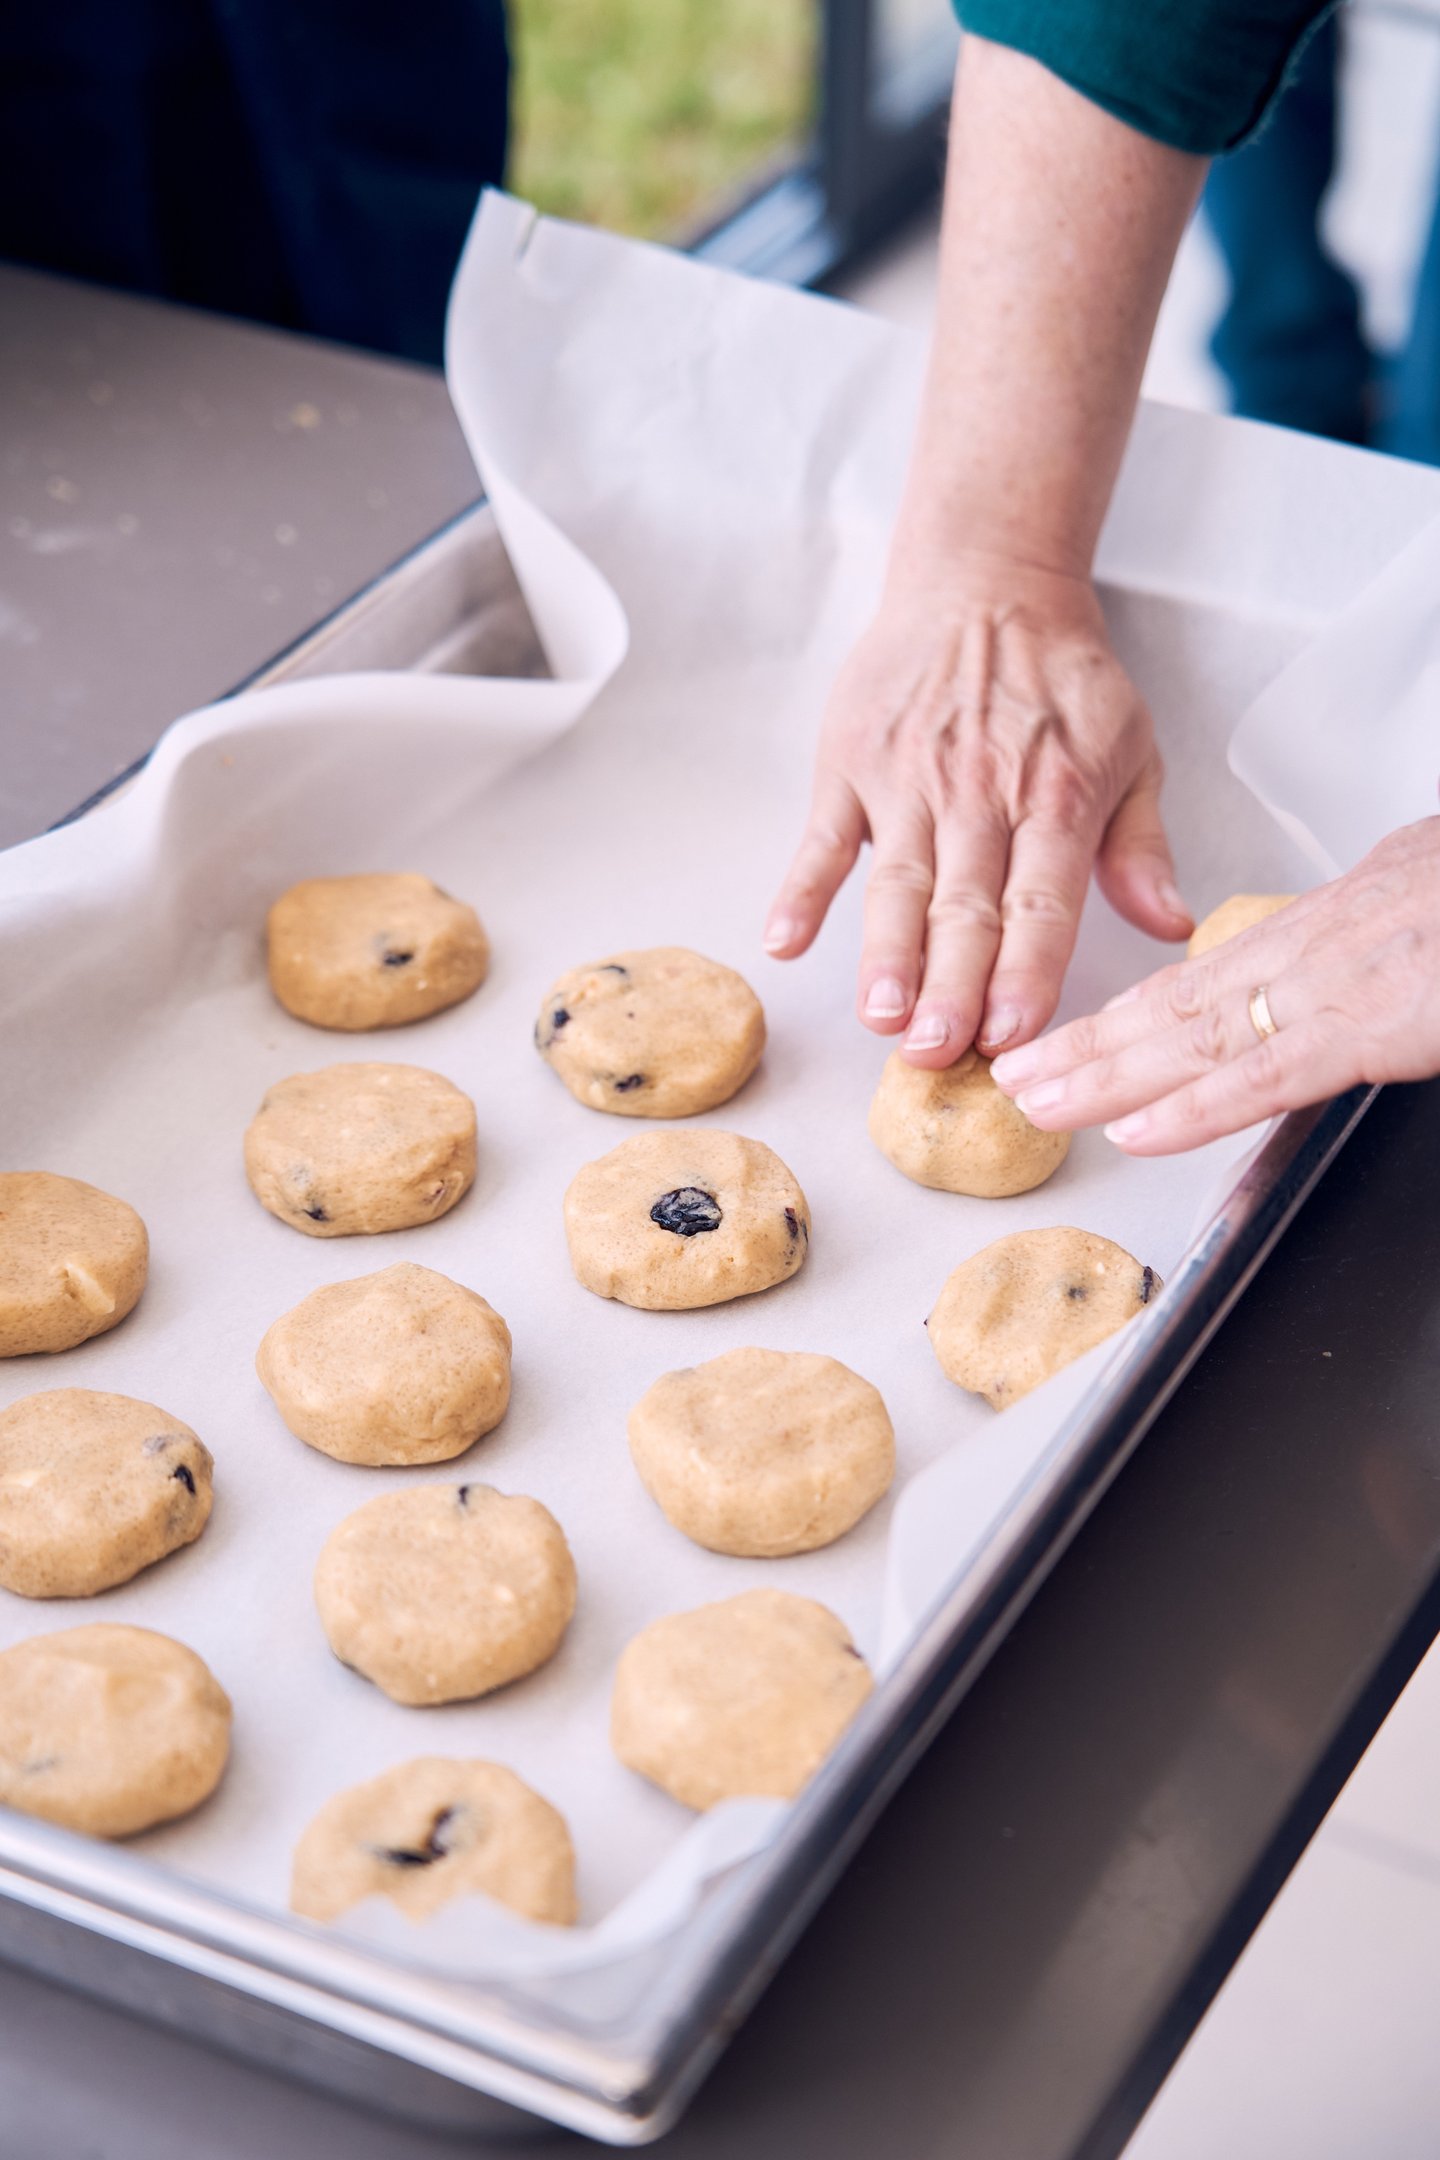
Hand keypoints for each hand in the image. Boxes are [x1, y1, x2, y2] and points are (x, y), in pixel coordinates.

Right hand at [763, 555, 1193, 1065]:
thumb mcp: (1131, 748)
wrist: (985, 580)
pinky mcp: (851, 763)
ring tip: (881, 1015)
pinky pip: (823, 838)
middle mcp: (980, 793)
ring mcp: (909, 780)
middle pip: (964, 908)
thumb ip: (1142, 846)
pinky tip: (784, 942)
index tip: (1012, 1034)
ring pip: (897, 883)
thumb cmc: (1062, 676)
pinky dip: (802, 890)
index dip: (1025, 972)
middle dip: (951, 986)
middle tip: (935, 1052)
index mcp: (1054, 796)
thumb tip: (1174, 926)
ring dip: (886, 953)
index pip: (1040, 902)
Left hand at [989, 816, 1439, 1152]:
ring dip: (1107, 1074)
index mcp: (1345, 914)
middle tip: (1016, 1073)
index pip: (1216, 969)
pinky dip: (1194, 1105)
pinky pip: (1270, 1071)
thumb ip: (1386, 933)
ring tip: (1036, 1099)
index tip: (1077, 1037)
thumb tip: (1367, 961)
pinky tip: (1132, 1129)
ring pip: (1200, 1034)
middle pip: (1182, 1001)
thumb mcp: (1436, 894)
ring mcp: (1349, 980)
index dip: (1137, 1011)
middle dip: (1090, 1043)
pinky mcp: (1382, 1022)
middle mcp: (1328, 940)